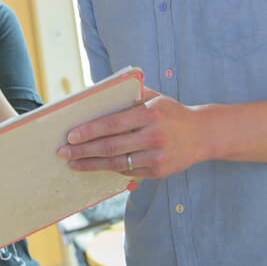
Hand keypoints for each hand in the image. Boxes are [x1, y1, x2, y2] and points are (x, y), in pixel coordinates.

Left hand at [57, 87, 208, 178]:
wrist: (204, 134)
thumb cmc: (172, 112)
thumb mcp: (154, 97)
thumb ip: (128, 94)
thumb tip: (95, 93)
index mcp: (149, 115)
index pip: (112, 124)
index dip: (89, 131)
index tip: (71, 135)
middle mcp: (153, 137)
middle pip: (110, 147)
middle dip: (83, 151)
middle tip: (63, 152)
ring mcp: (156, 157)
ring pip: (116, 164)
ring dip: (91, 164)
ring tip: (73, 163)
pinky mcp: (158, 172)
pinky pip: (128, 171)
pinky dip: (110, 169)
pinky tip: (96, 165)